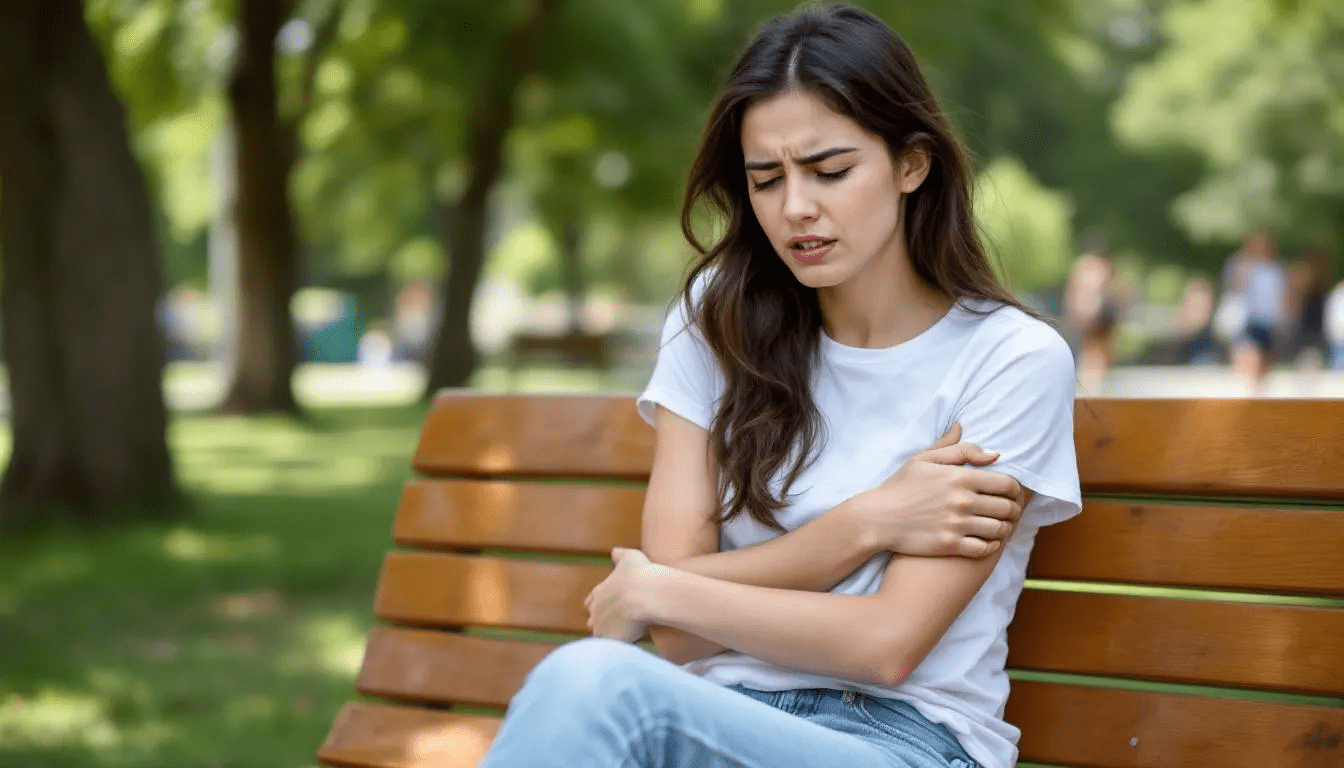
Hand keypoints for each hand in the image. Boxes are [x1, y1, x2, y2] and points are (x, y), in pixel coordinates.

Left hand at [584, 548, 660, 642]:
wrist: (646, 595)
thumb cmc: (639, 574)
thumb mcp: (630, 557)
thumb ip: (620, 555)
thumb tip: (614, 551)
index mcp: (599, 592)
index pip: (591, 602)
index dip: (600, 604)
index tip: (610, 606)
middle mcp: (596, 611)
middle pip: (593, 621)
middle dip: (602, 622)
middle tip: (618, 623)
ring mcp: (602, 628)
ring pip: (600, 637)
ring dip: (609, 637)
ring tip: (624, 638)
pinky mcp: (612, 642)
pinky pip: (612, 649)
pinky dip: (618, 649)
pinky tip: (628, 647)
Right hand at [855, 422, 1025, 557]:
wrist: (878, 518)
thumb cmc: (901, 486)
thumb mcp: (925, 459)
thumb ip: (960, 450)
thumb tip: (994, 453)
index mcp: (959, 477)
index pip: (1007, 484)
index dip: (1015, 489)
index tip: (1010, 493)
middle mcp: (962, 501)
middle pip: (1007, 508)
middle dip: (1013, 510)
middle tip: (1009, 511)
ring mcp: (956, 524)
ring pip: (999, 529)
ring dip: (1004, 528)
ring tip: (998, 526)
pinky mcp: (949, 545)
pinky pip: (985, 548)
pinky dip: (991, 546)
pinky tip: (987, 541)